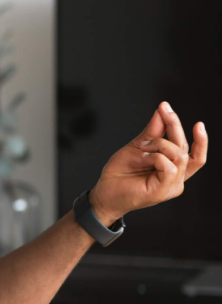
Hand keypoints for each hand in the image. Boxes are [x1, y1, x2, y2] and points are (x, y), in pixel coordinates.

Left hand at [89, 102, 207, 224]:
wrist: (104, 193)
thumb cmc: (120, 173)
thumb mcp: (138, 147)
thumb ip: (153, 132)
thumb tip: (162, 111)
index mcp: (173, 169)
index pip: (195, 154)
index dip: (200, 139)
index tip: (198, 123)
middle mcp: (176, 178)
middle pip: (186, 149)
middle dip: (175, 126)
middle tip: (164, 110)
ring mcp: (171, 186)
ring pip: (180, 156)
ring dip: (160, 144)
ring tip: (142, 148)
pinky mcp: (163, 191)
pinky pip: (169, 167)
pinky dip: (156, 157)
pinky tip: (143, 157)